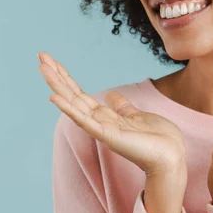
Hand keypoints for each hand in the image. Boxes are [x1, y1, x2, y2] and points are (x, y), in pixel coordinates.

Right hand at [38, 51, 186, 176]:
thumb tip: (110, 95)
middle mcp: (98, 121)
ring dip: (57, 86)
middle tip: (41, 57)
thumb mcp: (136, 115)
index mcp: (105, 116)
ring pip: (73, 103)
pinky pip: (83, 120)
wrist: (171, 155)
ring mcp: (100, 128)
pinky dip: (68, 108)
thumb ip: (121, 106)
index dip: (66, 78)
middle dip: (56, 76)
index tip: (53, 62)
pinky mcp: (107, 135)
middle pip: (71, 95)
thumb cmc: (157, 138)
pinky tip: (55, 97)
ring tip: (42, 69)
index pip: (79, 94)